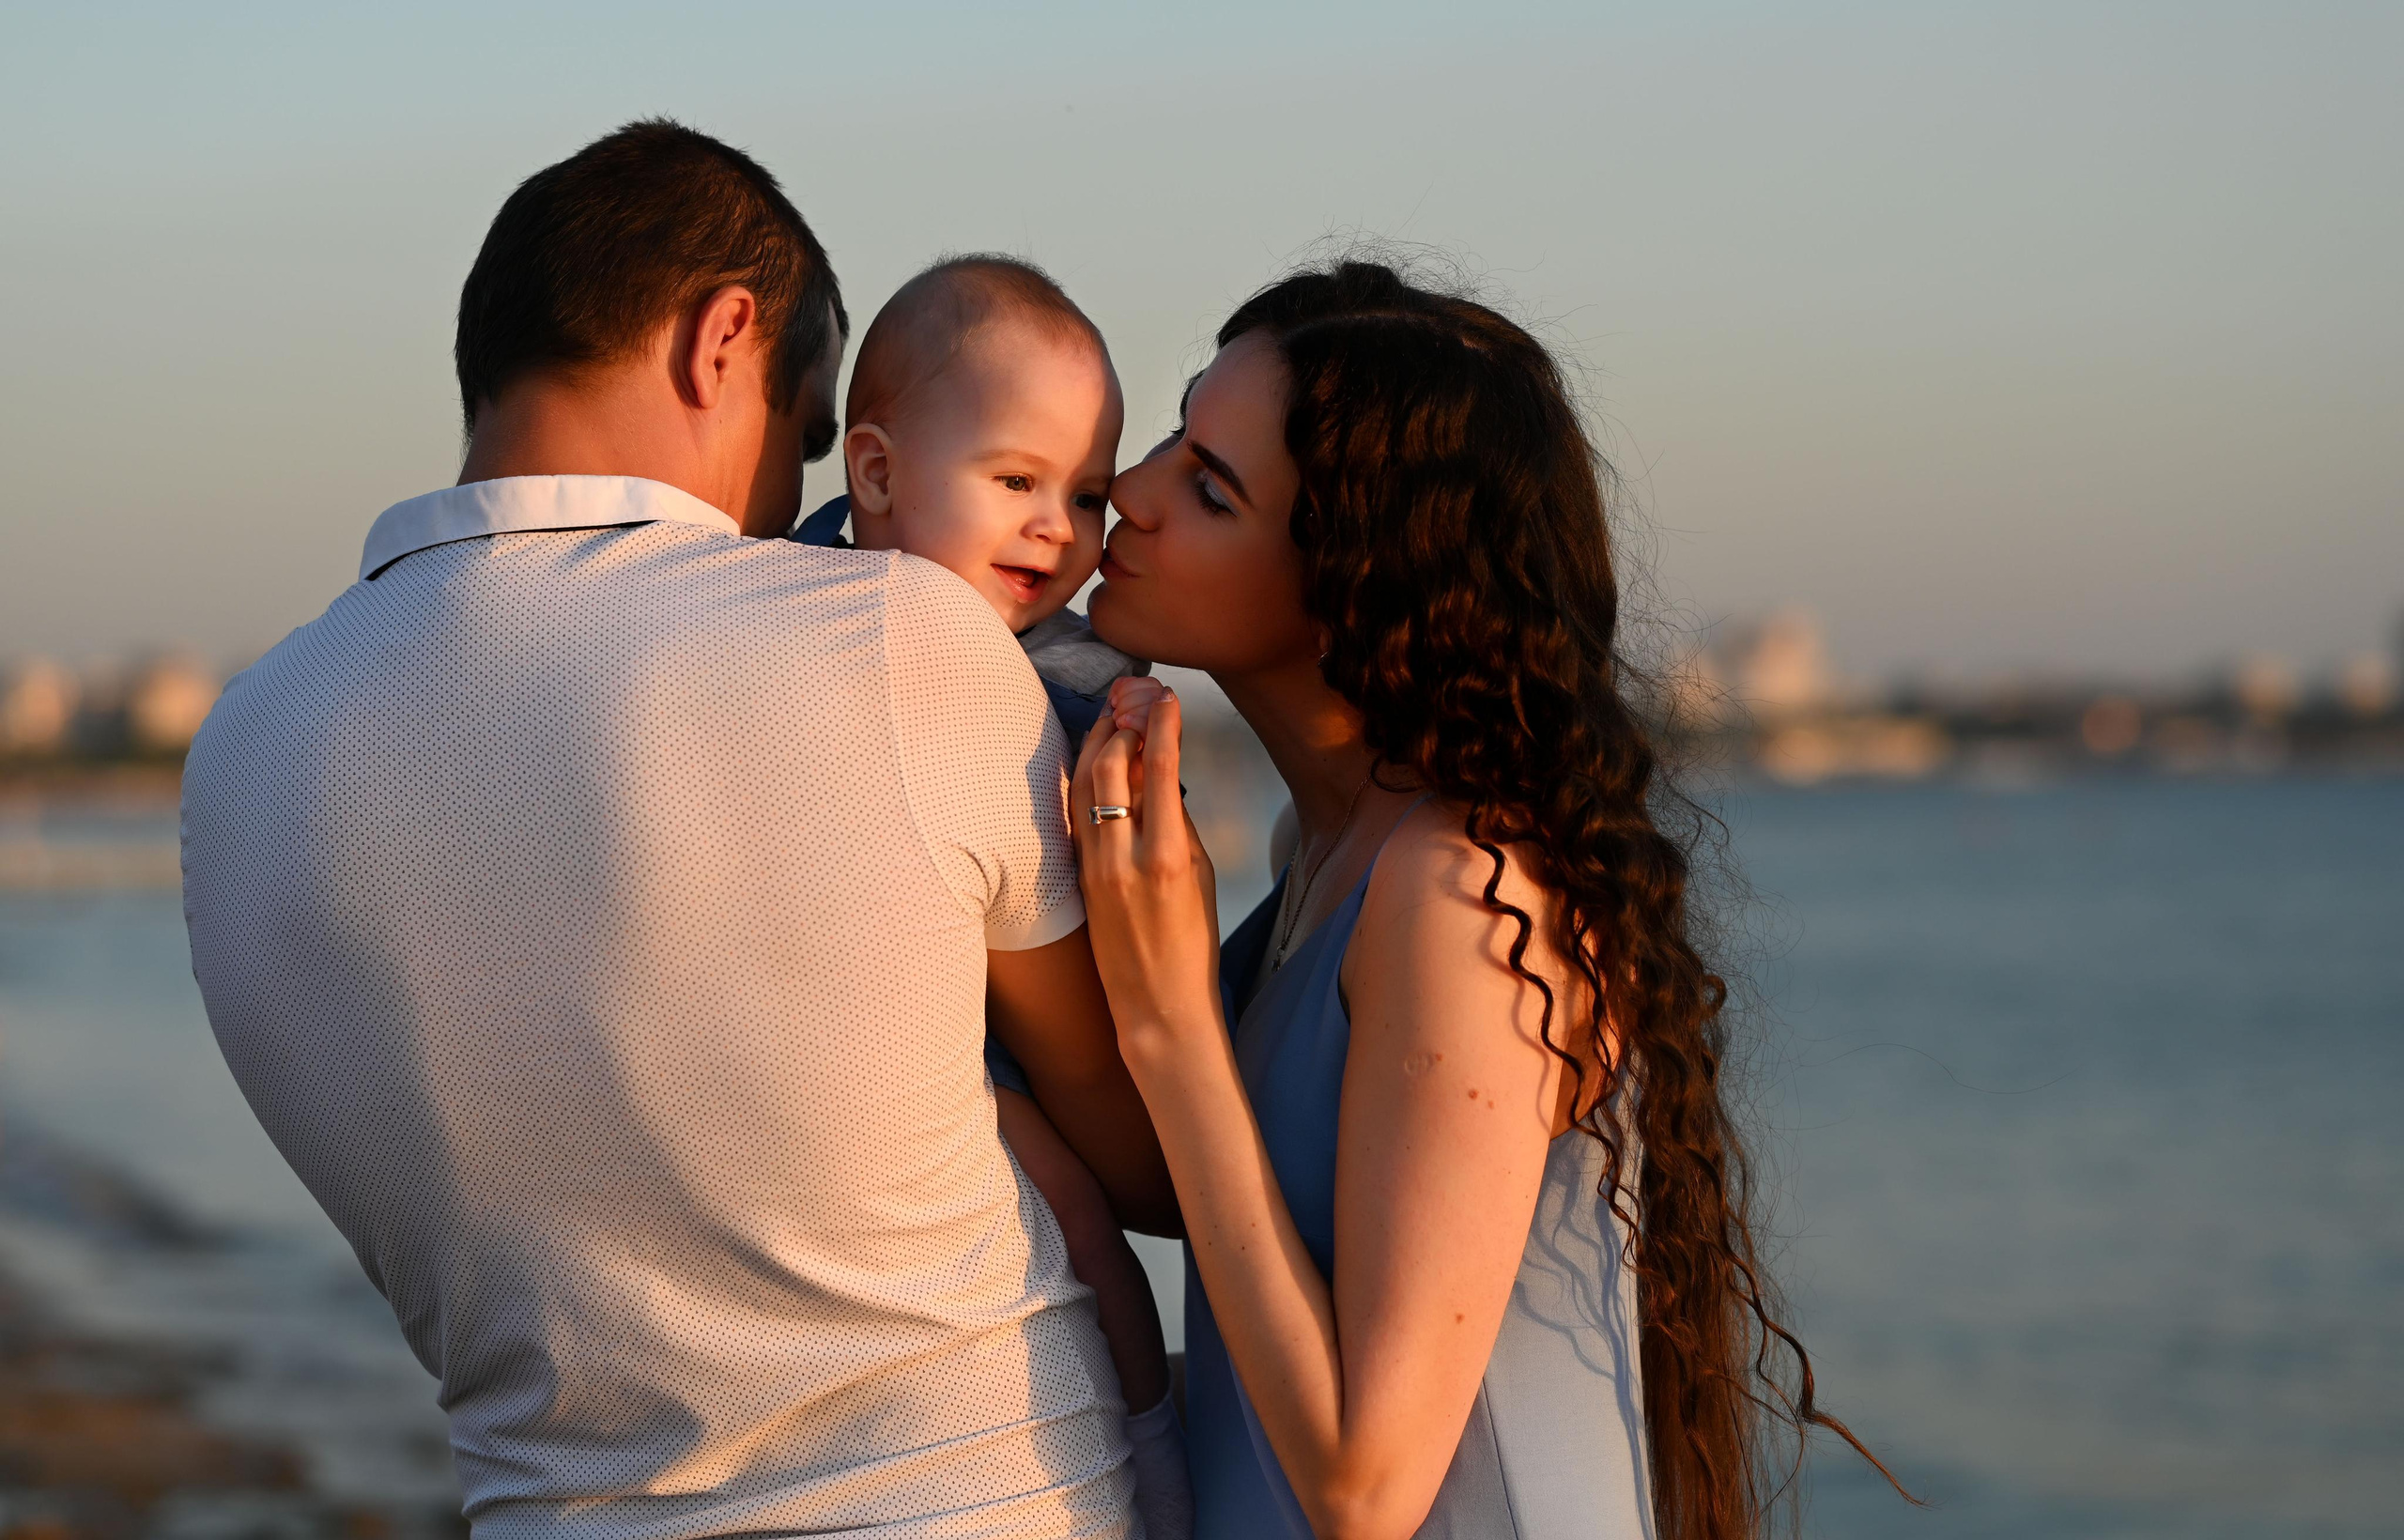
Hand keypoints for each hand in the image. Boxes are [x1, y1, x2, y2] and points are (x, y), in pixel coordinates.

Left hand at [1071, 684, 1222, 1059]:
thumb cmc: (1192, 944)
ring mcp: (1094, 866)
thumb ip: (1178, 824)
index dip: (1162, 726)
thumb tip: (1160, 777)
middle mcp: (1124, 856)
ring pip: (1083, 786)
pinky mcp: (1078, 877)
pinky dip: (1082, 780)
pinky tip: (1091, 762)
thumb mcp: (1201, 876)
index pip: (1161, 770)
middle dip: (1120, 726)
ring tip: (1109, 719)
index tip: (1166, 696)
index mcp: (1167, 855)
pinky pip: (1075, 815)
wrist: (1159, 1002)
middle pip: (1111, 767)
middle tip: (1131, 700)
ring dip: (1095, 745)